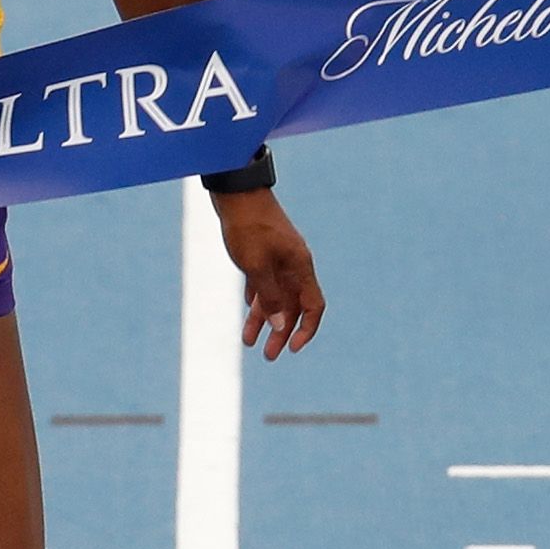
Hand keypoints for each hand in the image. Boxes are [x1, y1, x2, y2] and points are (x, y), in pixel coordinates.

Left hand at [211, 187, 324, 358]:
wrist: (236, 192)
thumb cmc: (248, 227)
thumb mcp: (256, 265)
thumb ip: (269, 296)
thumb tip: (280, 327)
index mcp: (300, 267)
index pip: (313, 306)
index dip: (306, 330)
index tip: (293, 349)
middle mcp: (293, 265)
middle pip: (292, 306)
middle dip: (281, 333)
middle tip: (268, 356)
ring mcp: (278, 258)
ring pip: (275, 296)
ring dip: (264, 320)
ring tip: (249, 342)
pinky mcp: (262, 252)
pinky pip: (263, 283)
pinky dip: (256, 300)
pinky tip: (247, 310)